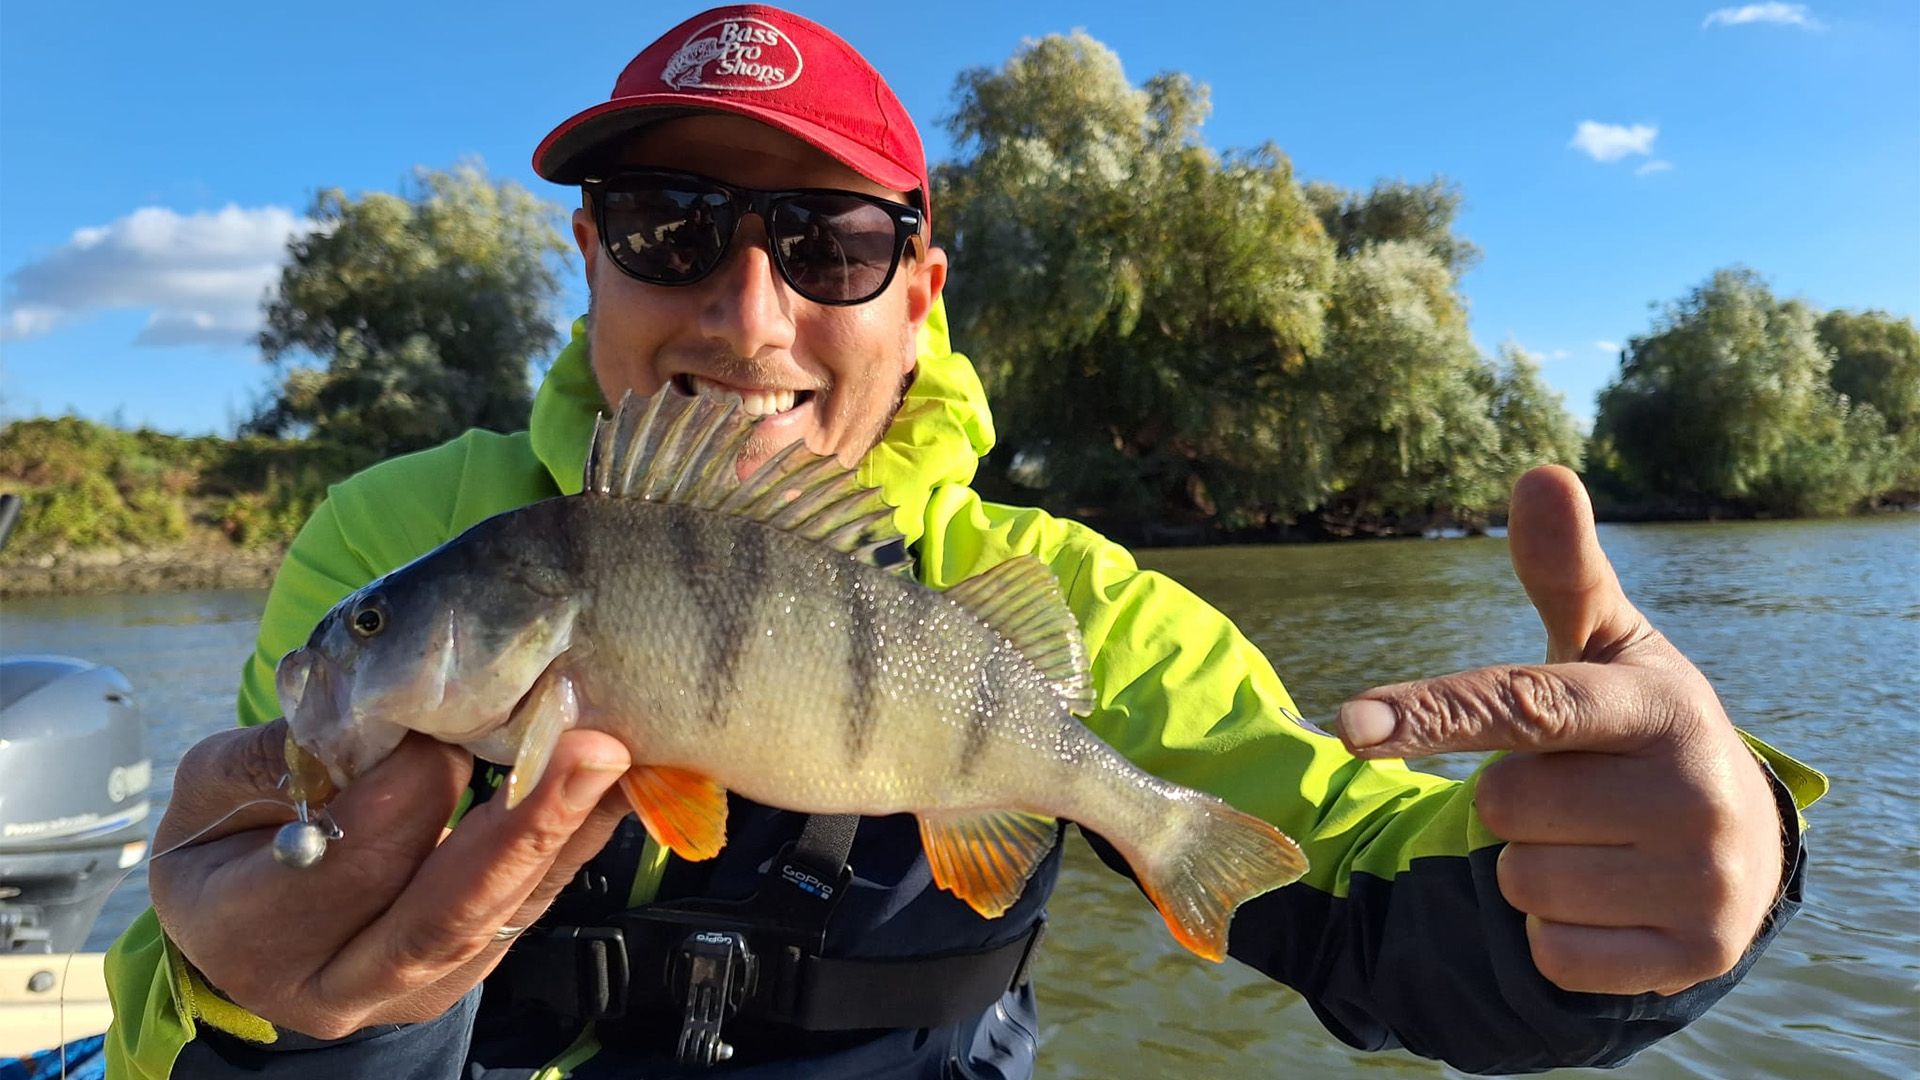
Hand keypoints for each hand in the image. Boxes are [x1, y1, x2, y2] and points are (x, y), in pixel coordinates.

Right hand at [148, 718, 631, 1038]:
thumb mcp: (211, 789)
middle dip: (523, 826)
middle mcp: (330, 982)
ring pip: (494, 916)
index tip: (444, 715)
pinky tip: (611, 789)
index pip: (346, 862)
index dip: (403, 786)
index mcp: (249, 932)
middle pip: (439, 914)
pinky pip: (526, 908)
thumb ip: (275, 757)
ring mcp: (405, 991)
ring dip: (565, 832)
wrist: (247, 926)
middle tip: (589, 746)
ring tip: (616, 759)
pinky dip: (574, 844)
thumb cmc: (227, 841)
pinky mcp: (462, 974)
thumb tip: (369, 717)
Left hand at [1335, 466, 1783, 995]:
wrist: (1743, 844)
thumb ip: (1563, 571)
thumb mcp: (1607, 649)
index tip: (1346, 727)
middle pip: (1502, 807)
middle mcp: (1692, 789)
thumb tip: (1539, 470)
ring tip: (1597, 843)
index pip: (1521, 705)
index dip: (1430, 714)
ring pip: (1521, 883)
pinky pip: (1553, 951)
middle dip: (1513, 803)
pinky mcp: (1694, 954)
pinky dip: (1558, 932)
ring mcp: (1702, 878)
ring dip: (1532, 869)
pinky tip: (1611, 899)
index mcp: (1657, 706)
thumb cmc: (1640, 729)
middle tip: (1576, 791)